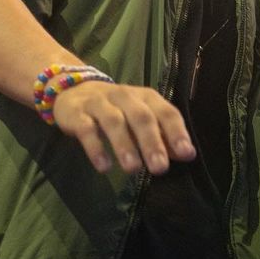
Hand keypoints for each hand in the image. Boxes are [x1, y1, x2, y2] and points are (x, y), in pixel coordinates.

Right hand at [52, 81, 195, 174]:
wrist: (73, 90)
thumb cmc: (117, 109)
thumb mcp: (141, 118)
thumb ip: (163, 136)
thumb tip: (186, 154)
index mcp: (146, 98)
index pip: (166, 112)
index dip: (177, 132)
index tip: (186, 154)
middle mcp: (125, 96)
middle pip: (141, 117)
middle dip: (152, 142)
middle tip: (159, 168)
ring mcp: (99, 103)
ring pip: (114, 121)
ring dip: (124, 145)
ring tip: (132, 169)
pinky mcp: (77, 114)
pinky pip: (86, 129)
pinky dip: (95, 148)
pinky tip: (104, 167)